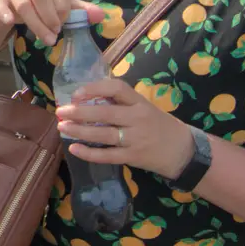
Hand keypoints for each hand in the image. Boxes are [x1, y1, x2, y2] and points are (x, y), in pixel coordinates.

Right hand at [0, 0, 107, 45]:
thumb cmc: (41, 1)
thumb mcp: (60, 3)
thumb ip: (79, 10)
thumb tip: (101, 15)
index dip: (63, 12)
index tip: (63, 24)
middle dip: (49, 17)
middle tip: (55, 33)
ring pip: (22, 3)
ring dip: (34, 23)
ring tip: (45, 39)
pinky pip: (0, 4)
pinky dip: (5, 12)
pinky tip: (10, 22)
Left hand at [55, 77, 197, 179]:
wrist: (183, 151)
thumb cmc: (159, 125)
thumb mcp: (144, 107)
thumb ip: (122, 103)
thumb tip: (88, 98)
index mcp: (139, 102)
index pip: (116, 88)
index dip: (94, 89)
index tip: (76, 94)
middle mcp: (137, 118)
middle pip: (105, 113)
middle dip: (79, 112)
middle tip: (60, 112)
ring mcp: (135, 139)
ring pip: (103, 135)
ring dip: (80, 131)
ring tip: (62, 127)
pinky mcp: (133, 157)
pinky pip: (108, 155)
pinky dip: (89, 153)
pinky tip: (74, 149)